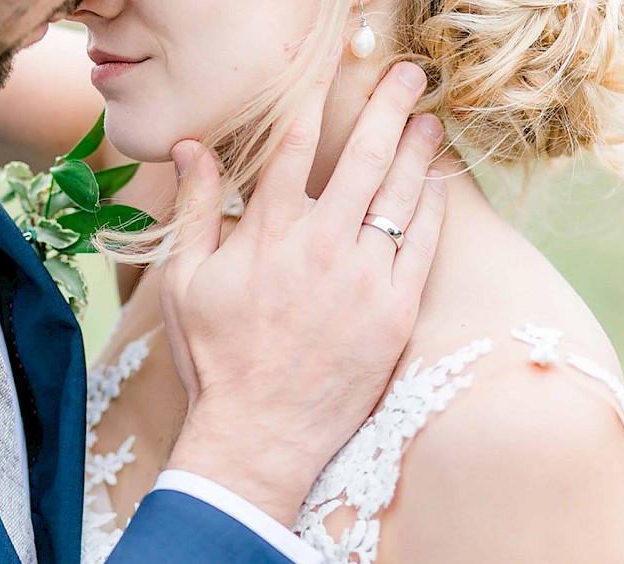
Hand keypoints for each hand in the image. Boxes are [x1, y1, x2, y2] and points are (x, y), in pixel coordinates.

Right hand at [161, 60, 447, 524]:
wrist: (259, 431)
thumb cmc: (215, 356)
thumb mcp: (185, 279)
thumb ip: (196, 207)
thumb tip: (193, 147)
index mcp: (268, 233)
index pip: (296, 147)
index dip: (315, 101)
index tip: (332, 73)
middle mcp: (322, 245)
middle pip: (364, 157)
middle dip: (388, 108)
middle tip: (406, 76)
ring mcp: (365, 278)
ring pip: (402, 196)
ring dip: (418, 151)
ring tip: (429, 121)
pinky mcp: (395, 312)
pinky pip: (425, 246)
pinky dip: (434, 209)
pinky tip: (438, 184)